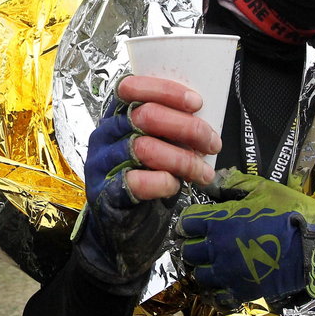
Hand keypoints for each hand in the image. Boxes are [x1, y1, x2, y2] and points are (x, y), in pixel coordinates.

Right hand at [72, 76, 220, 292]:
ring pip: (145, 148)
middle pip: (145, 116)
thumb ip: (169, 128)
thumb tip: (205, 116)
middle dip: (187, 127)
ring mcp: (102, 163)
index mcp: (116, 115)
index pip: (131, 87)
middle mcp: (105, 134)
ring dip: (183, 159)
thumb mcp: (156, 144)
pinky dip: (163, 182)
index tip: (197, 103)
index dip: (165, 90)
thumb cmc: (143, 178)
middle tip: (212, 143)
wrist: (119, 228)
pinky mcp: (106, 193)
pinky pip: (136, 182)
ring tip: (203, 172)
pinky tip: (174, 186)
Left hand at [176, 170, 314, 308]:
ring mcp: (229, 273)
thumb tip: (213, 181)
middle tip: (203, 242)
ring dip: (202, 267)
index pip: (186, 222)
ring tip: (212, 262)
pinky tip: (221, 283)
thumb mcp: (262, 188)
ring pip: (198, 274)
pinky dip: (215, 290)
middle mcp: (218, 249)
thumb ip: (233, 184)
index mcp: (219, 221)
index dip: (189, 221)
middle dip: (192, 244)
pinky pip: (217, 296)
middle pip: (188, 250)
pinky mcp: (242, 291)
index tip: (195, 221)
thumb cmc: (291, 212)